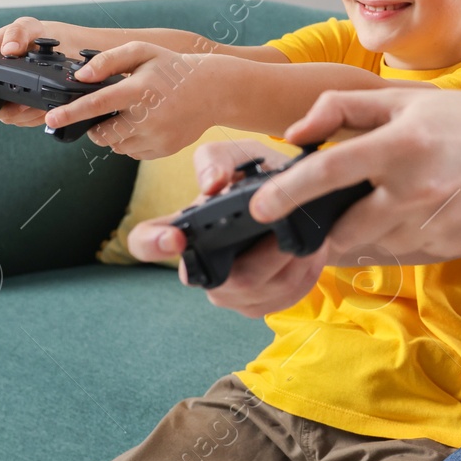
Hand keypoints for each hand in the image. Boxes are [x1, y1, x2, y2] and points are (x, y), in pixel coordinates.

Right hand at [0, 15, 71, 126]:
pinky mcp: (17, 105)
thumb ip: (18, 33)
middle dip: (0, 106)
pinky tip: (44, 109)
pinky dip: (32, 118)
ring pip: (2, 114)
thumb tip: (9, 50)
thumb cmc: (39, 34)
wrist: (63, 50)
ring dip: (20, 114)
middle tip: (23, 104)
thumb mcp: (30, 26)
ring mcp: (3, 92)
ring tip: (38, 104)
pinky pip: (19, 120)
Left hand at [44, 41, 219, 159]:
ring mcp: (157, 137)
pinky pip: (134, 153)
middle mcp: (147, 117)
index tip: (50, 119)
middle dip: (95, 126)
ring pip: (117, 146)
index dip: (71, 112)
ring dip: (115, 134)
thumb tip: (81, 76)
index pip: (97, 103)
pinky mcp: (164, 150)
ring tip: (133, 114)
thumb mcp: (142, 52)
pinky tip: (147, 124)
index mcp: (139, 90)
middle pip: (102, 133)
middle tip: (107, 112)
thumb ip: (109, 59)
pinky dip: (132, 142)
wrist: (214, 91)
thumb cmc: (173, 68)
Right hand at [127, 139, 327, 316]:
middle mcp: (201, 267)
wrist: (306, 206)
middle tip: (291, 227)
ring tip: (310, 235)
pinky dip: (306, 273)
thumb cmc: (262, 179)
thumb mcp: (241, 155)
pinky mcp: (260, 305)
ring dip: (292, 261)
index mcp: (186, 229)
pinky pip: (284, 297)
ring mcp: (231, 293)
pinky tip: (313, 252)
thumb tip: (211, 185)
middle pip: (228, 279)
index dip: (153, 244)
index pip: (146, 242)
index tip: (175, 237)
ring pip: (262, 289)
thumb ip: (219, 159)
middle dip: (265, 255)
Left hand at [247, 85, 460, 263]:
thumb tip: (296, 134)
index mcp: (400, 145)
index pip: (329, 172)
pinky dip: (396, 243)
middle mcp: (416, 189)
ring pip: (374, 246)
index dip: (288, 194)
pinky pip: (406, 256)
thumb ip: (344, 109)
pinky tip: (412, 218)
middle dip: (325, 231)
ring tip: (382, 209)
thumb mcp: (408, 100)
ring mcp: (437, 224)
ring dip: (364, 236)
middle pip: (344, 229)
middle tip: (317, 224)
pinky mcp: (454, 247)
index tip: (260, 210)